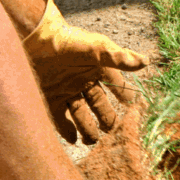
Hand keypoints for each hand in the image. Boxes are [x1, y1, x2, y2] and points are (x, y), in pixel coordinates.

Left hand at [23, 0, 148, 144]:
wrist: (34, 38)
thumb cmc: (67, 40)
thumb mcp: (96, 48)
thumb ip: (118, 58)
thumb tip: (145, 62)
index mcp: (97, 69)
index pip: (117, 86)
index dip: (126, 97)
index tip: (135, 109)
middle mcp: (83, 82)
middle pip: (100, 106)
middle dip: (108, 119)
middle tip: (114, 132)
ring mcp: (66, 91)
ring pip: (81, 116)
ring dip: (88, 129)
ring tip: (93, 141)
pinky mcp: (50, 98)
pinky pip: (61, 119)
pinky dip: (67, 131)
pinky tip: (74, 140)